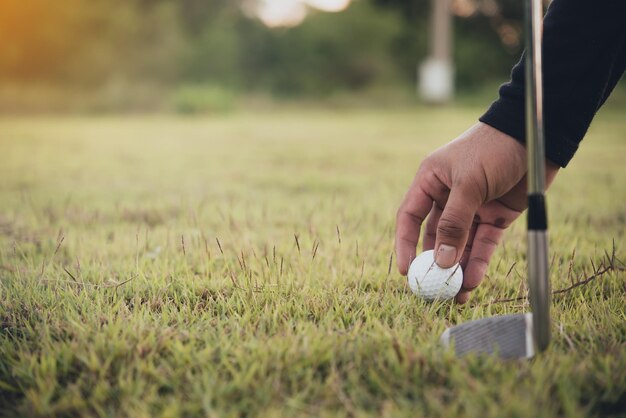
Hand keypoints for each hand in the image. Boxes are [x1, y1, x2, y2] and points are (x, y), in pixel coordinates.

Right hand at [395, 122, 558, 302]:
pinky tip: (472, 282)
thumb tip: (440, 261)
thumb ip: (453, 223)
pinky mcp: (495, 216)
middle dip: (434, 263)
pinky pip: (483, 244)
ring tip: (455, 295)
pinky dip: (477, 263)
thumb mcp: (469, 183)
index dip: (405, 245)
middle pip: (434, 236)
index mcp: (431, 181)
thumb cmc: (494, 149)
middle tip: (432, 289)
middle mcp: (448, 196)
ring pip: (460, 245)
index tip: (406, 271)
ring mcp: (472, 208)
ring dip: (457, 268)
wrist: (536, 137)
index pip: (409, 217)